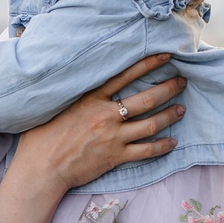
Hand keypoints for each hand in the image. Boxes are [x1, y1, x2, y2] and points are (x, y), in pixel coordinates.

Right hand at [8, 55, 183, 192]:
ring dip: (170, 115)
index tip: (165, 56)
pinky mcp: (115, 157)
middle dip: (168, 88)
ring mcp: (113, 137)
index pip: (125, 75)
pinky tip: (173, 143)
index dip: (148, 64)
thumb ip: (72, 91)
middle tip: (182, 82)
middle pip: (146, 99)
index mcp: (91, 98)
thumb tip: (76, 76)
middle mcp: (106, 115)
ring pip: (151, 124)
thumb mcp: (56, 105)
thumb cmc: (41, 136)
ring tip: (182, 109)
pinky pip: (146, 151)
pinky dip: (162, 147)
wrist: (42, 167)